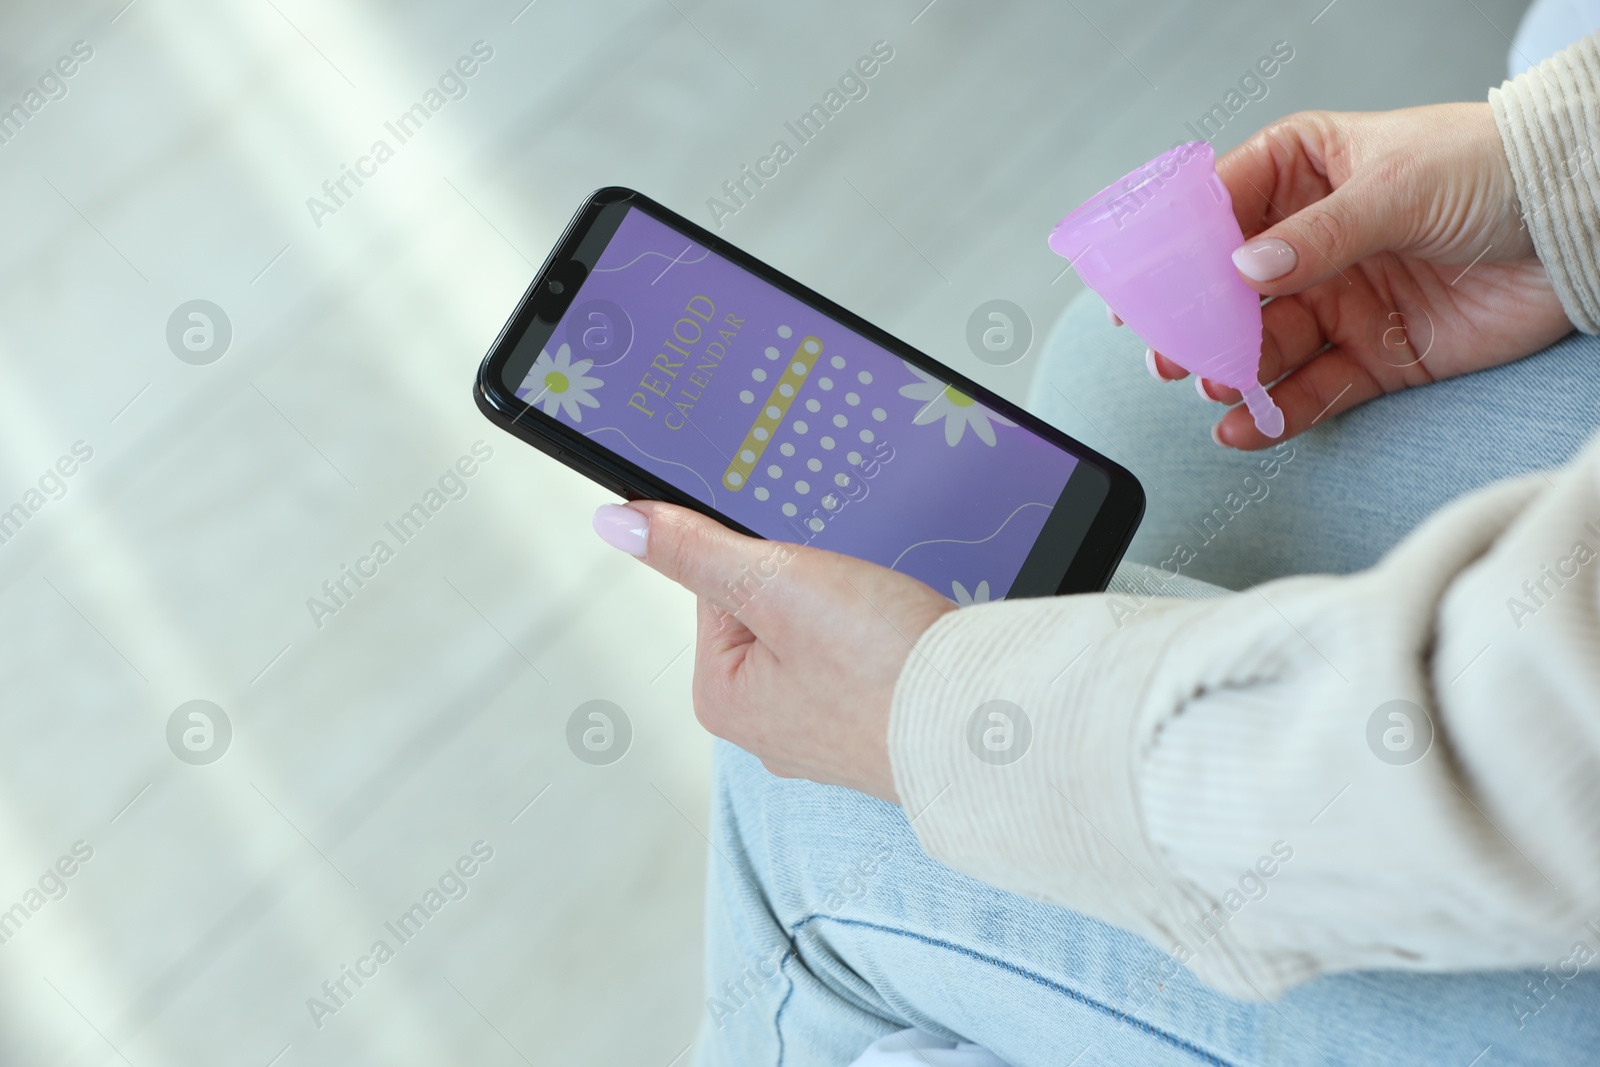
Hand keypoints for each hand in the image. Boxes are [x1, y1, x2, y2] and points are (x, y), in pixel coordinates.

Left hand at [592, 501, 954, 801]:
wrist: (989, 727)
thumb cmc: (883, 668)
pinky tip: (909, 649)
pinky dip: (890, 642)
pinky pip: (870, 661)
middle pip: (776, 607)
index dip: (770, 558)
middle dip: (819, 586)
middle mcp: (767, 728)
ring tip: (888, 630)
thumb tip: (616, 520)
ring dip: (861, 613)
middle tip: (858, 606)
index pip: (720, 584)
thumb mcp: (774, 583)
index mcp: (722, 699)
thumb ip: (693, 549)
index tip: (811, 574)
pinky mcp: (879, 728)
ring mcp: (827, 733)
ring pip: (828, 632)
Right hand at [1134, 103, 1573, 448]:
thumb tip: (1245, 270)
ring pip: (1263, 345)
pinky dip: (1277, 413)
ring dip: (1232, 370)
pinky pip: (1311, 390)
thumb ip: (1318, 235)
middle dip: (1195, 323)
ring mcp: (1338, 300)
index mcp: (1304, 173)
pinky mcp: (1372, 356)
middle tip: (1168, 351)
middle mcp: (1310, 241)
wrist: (1582, 225)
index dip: (1173, 247)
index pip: (1219, 207)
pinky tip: (1245, 426)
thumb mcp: (1398, 187)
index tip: (1137, 286)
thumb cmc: (1496, 171)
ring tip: (1213, 386)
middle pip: (1229, 290)